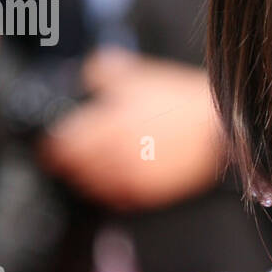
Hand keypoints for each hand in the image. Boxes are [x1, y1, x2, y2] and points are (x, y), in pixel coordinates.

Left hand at [36, 47, 224, 209]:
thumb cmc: (181, 102)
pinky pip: (118, 200)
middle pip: (74, 169)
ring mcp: (131, 176)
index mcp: (108, 124)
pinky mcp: (149, 192)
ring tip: (91, 170)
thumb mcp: (141, 74)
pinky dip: (111, 193)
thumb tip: (83, 73)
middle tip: (68, 158)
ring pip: (93, 187)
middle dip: (68, 163)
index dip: (54, 145)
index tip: (52, 143)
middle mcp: (115, 155)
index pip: (63, 144)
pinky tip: (115, 182)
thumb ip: (103, 71)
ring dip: (87, 179)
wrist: (219, 128)